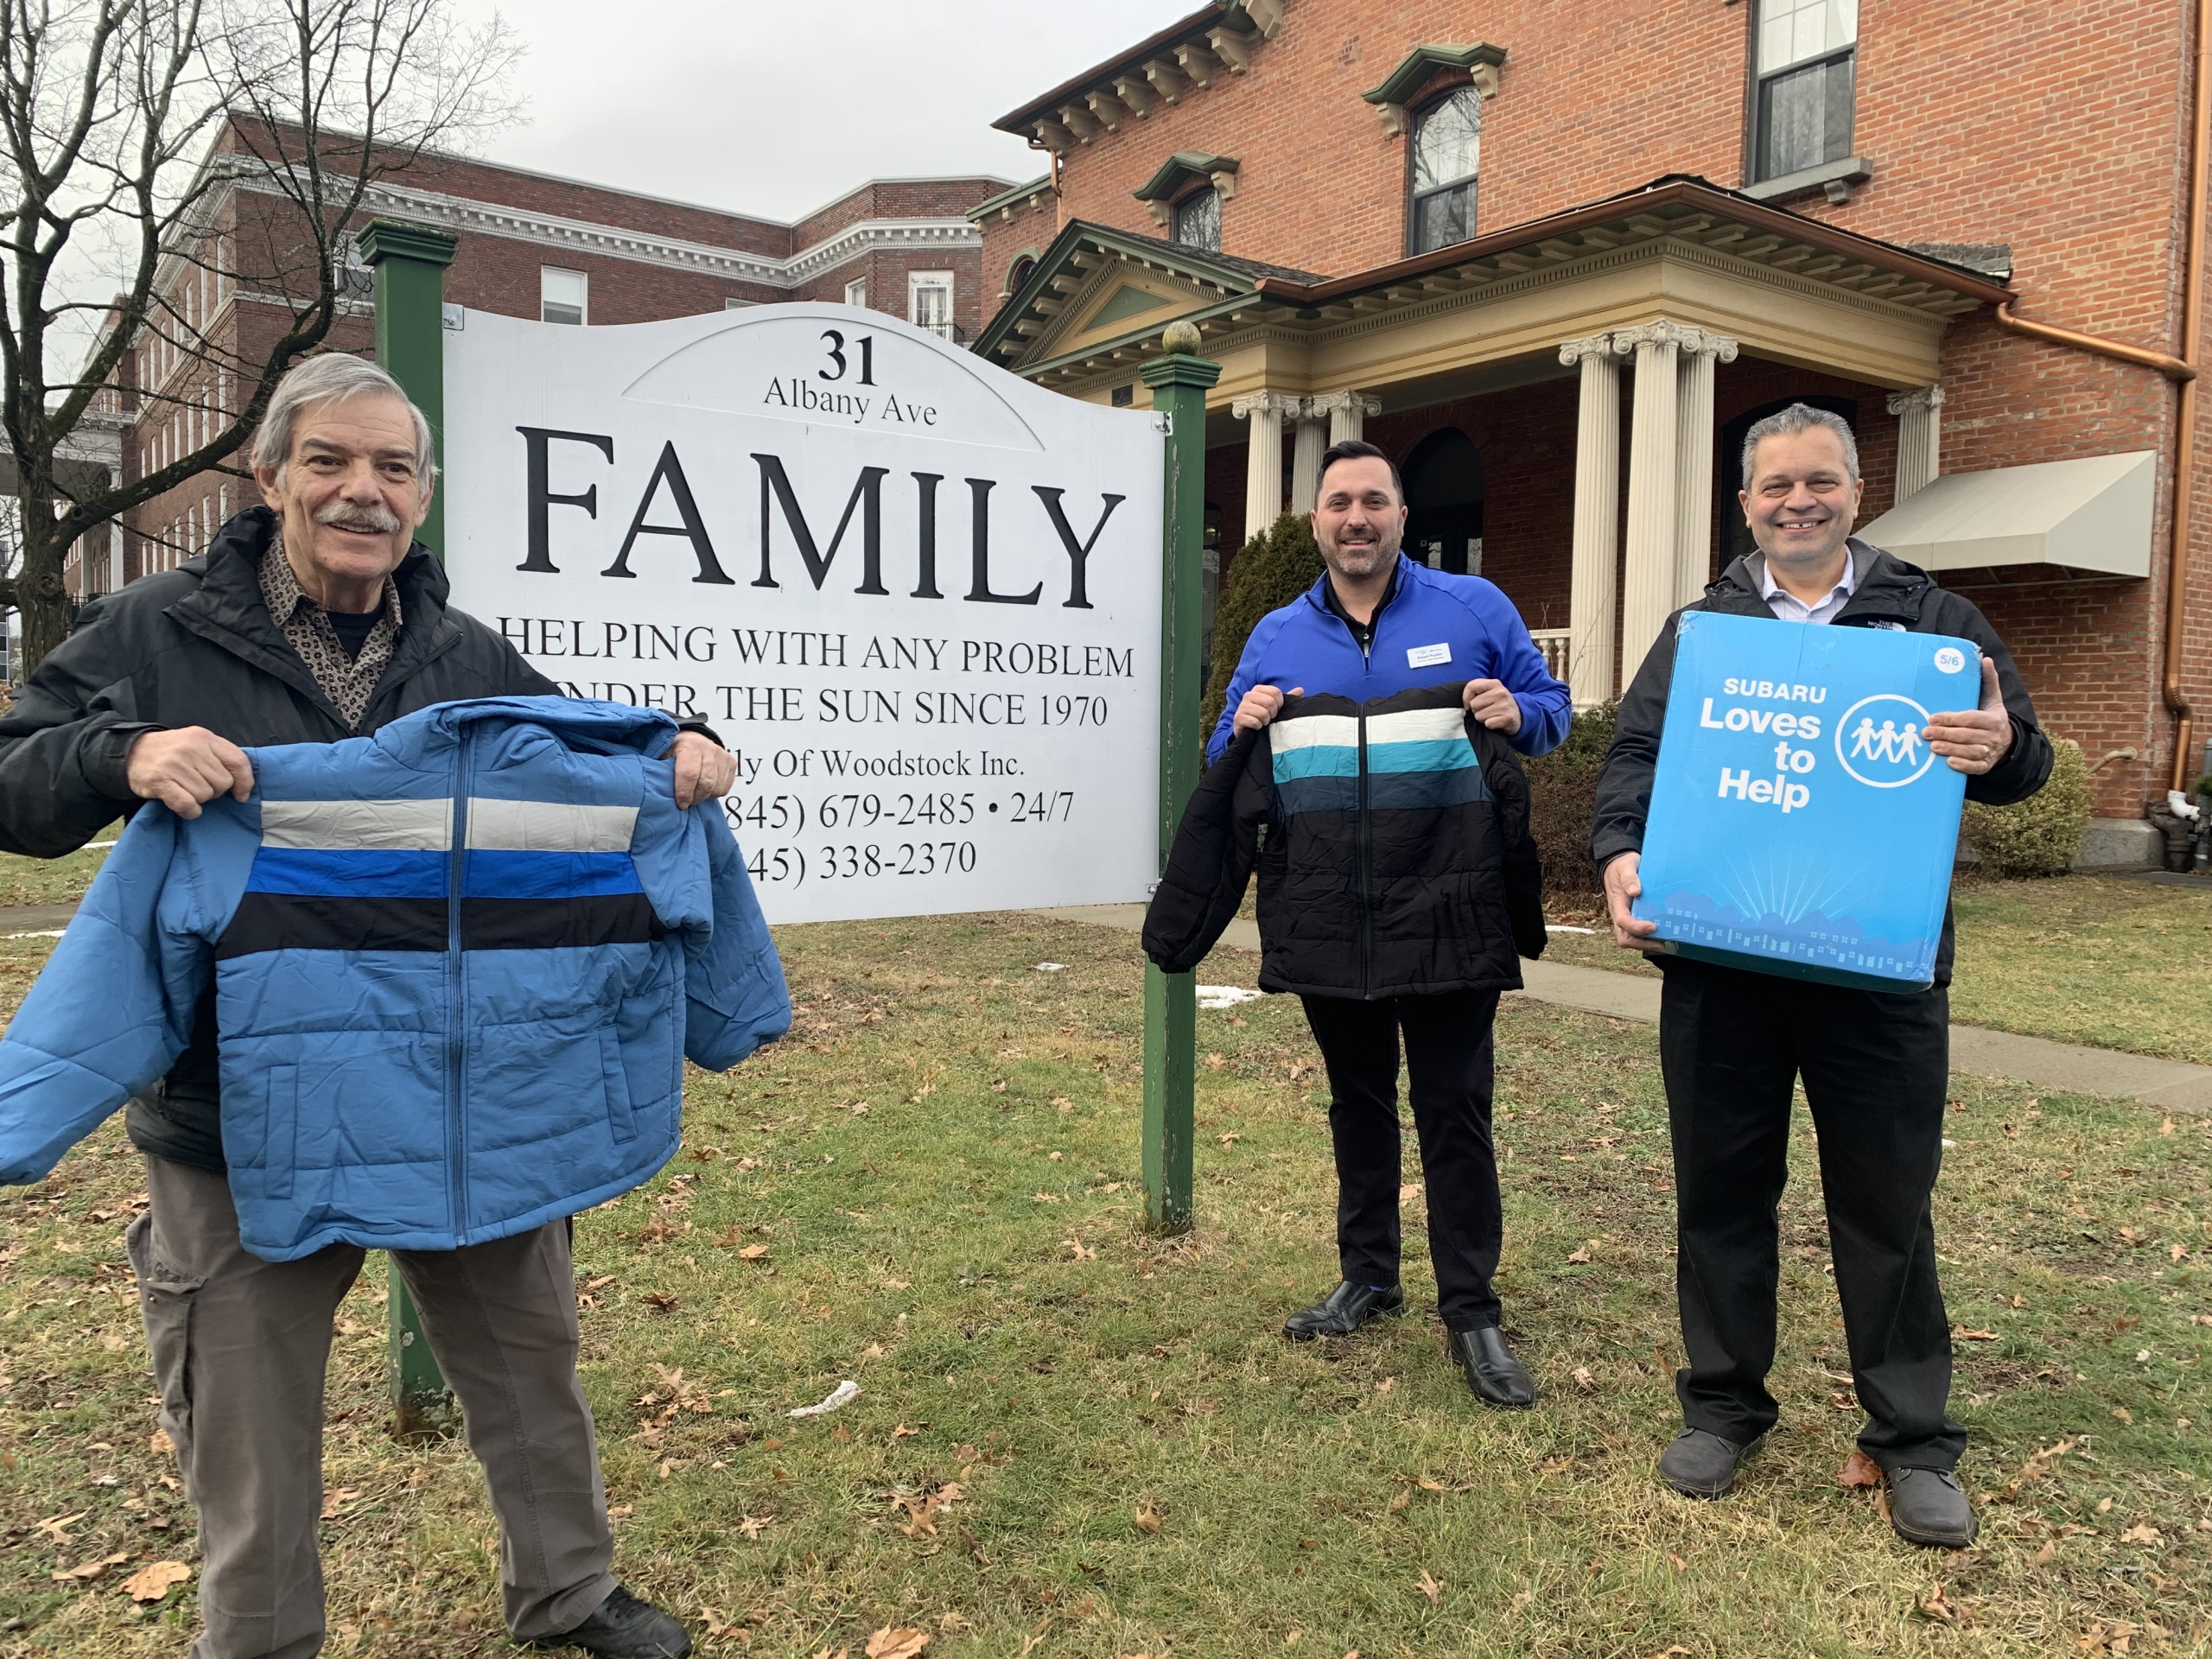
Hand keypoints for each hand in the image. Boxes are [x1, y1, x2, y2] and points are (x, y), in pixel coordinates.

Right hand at [126, 727, 253, 818]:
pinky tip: (183, 805)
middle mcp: (191, 748)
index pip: (238, 761)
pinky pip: (188, 804)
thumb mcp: (196, 743)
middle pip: (223, 783)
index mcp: (204, 737)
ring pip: (206, 795)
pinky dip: (189, 810)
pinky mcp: (160, 780)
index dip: (245, 782)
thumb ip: (219, 757)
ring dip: (198, 799)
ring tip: (184, 789)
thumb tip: (244, 784)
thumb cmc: (170, 752)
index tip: (241, 795)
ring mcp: (174, 763)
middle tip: (197, 785)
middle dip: (214, 790)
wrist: (130, 753)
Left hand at [668, 731, 736, 807]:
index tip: (681, 804)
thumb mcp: (663, 756)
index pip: (689, 774)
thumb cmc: (675, 749)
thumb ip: (663, 772)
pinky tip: (705, 788)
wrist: (692, 737)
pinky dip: (714, 793)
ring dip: (705, 796)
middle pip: (706, 783)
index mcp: (691, 745)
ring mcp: (723, 756)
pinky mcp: (731, 763)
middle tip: (687, 801)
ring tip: (695, 793)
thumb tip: (663, 793)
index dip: (684, 793)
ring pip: (716, 788)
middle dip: (695, 797)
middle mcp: (709, 749)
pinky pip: (724, 788)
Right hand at [1232, 684, 1300, 734]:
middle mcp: (1248, 695)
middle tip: (1269, 718)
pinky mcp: (1238, 717)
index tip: (1277, 710)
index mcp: (1258, 689)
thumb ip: (1287, 698)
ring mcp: (1242, 706)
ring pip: (1263, 713)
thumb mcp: (1275, 707)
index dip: (1280, 704)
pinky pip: (1255, 722)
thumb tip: (1301, 689)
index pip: (1275, 692)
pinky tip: (1256, 727)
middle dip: (1273, 714)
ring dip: (1265, 721)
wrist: (1247, 731)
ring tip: (1262, 723)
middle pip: (1270, 702)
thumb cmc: (1263, 717)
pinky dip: (1258, 727)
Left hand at [1464, 678, 1522, 734]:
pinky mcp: (1507, 718)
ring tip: (1492, 715)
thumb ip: (1476, 691)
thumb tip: (1466, 703)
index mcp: (1495, 683)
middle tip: (1487, 709)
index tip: (1468, 704)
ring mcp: (1505, 705)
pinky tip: (1496, 721)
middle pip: (1473, 704)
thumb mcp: (1490, 691)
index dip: (1466, 698)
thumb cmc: (1498, 702)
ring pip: (1479, 716)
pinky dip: (1490, 725)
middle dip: (1476, 710)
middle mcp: (1500, 693)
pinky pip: (1487, 724)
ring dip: (1483, 718)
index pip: (1471, 686)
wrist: (1518, 715)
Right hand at [1602, 852, 1661, 951]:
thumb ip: (1629, 878)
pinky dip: (1648, 938)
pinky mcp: (1632, 916)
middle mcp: (1619, 913)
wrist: (1616, 864)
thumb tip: (1635, 891)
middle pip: (1624, 937)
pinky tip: (1663, 934)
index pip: (1623, 921)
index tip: (1653, 926)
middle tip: (1661, 943)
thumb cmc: (1623, 866)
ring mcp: (1625, 916)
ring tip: (1664, 942)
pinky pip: (1636, 933)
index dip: (1637, 928)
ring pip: (1630, 938)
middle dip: (1641, 943)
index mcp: (1618, 903)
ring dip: (1646, 943)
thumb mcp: (1626, 867)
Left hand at [1922, 656, 2012, 774]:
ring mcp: (1990, 752)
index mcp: (1994, 719)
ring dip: (1950, 749)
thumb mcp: (1993, 698)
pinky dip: (1963, 765)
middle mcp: (1993, 736)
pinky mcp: (1986, 766)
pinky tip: (1949, 762)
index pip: (1971, 718)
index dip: (1951, 719)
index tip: (1933, 717)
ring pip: (1970, 752)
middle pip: (1967, 735)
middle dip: (1945, 734)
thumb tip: (1985, 659)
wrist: (2008, 741)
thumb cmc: (1992, 716)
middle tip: (1925, 732)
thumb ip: (1988, 680)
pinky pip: (1975, 768)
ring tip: (1932, 747)